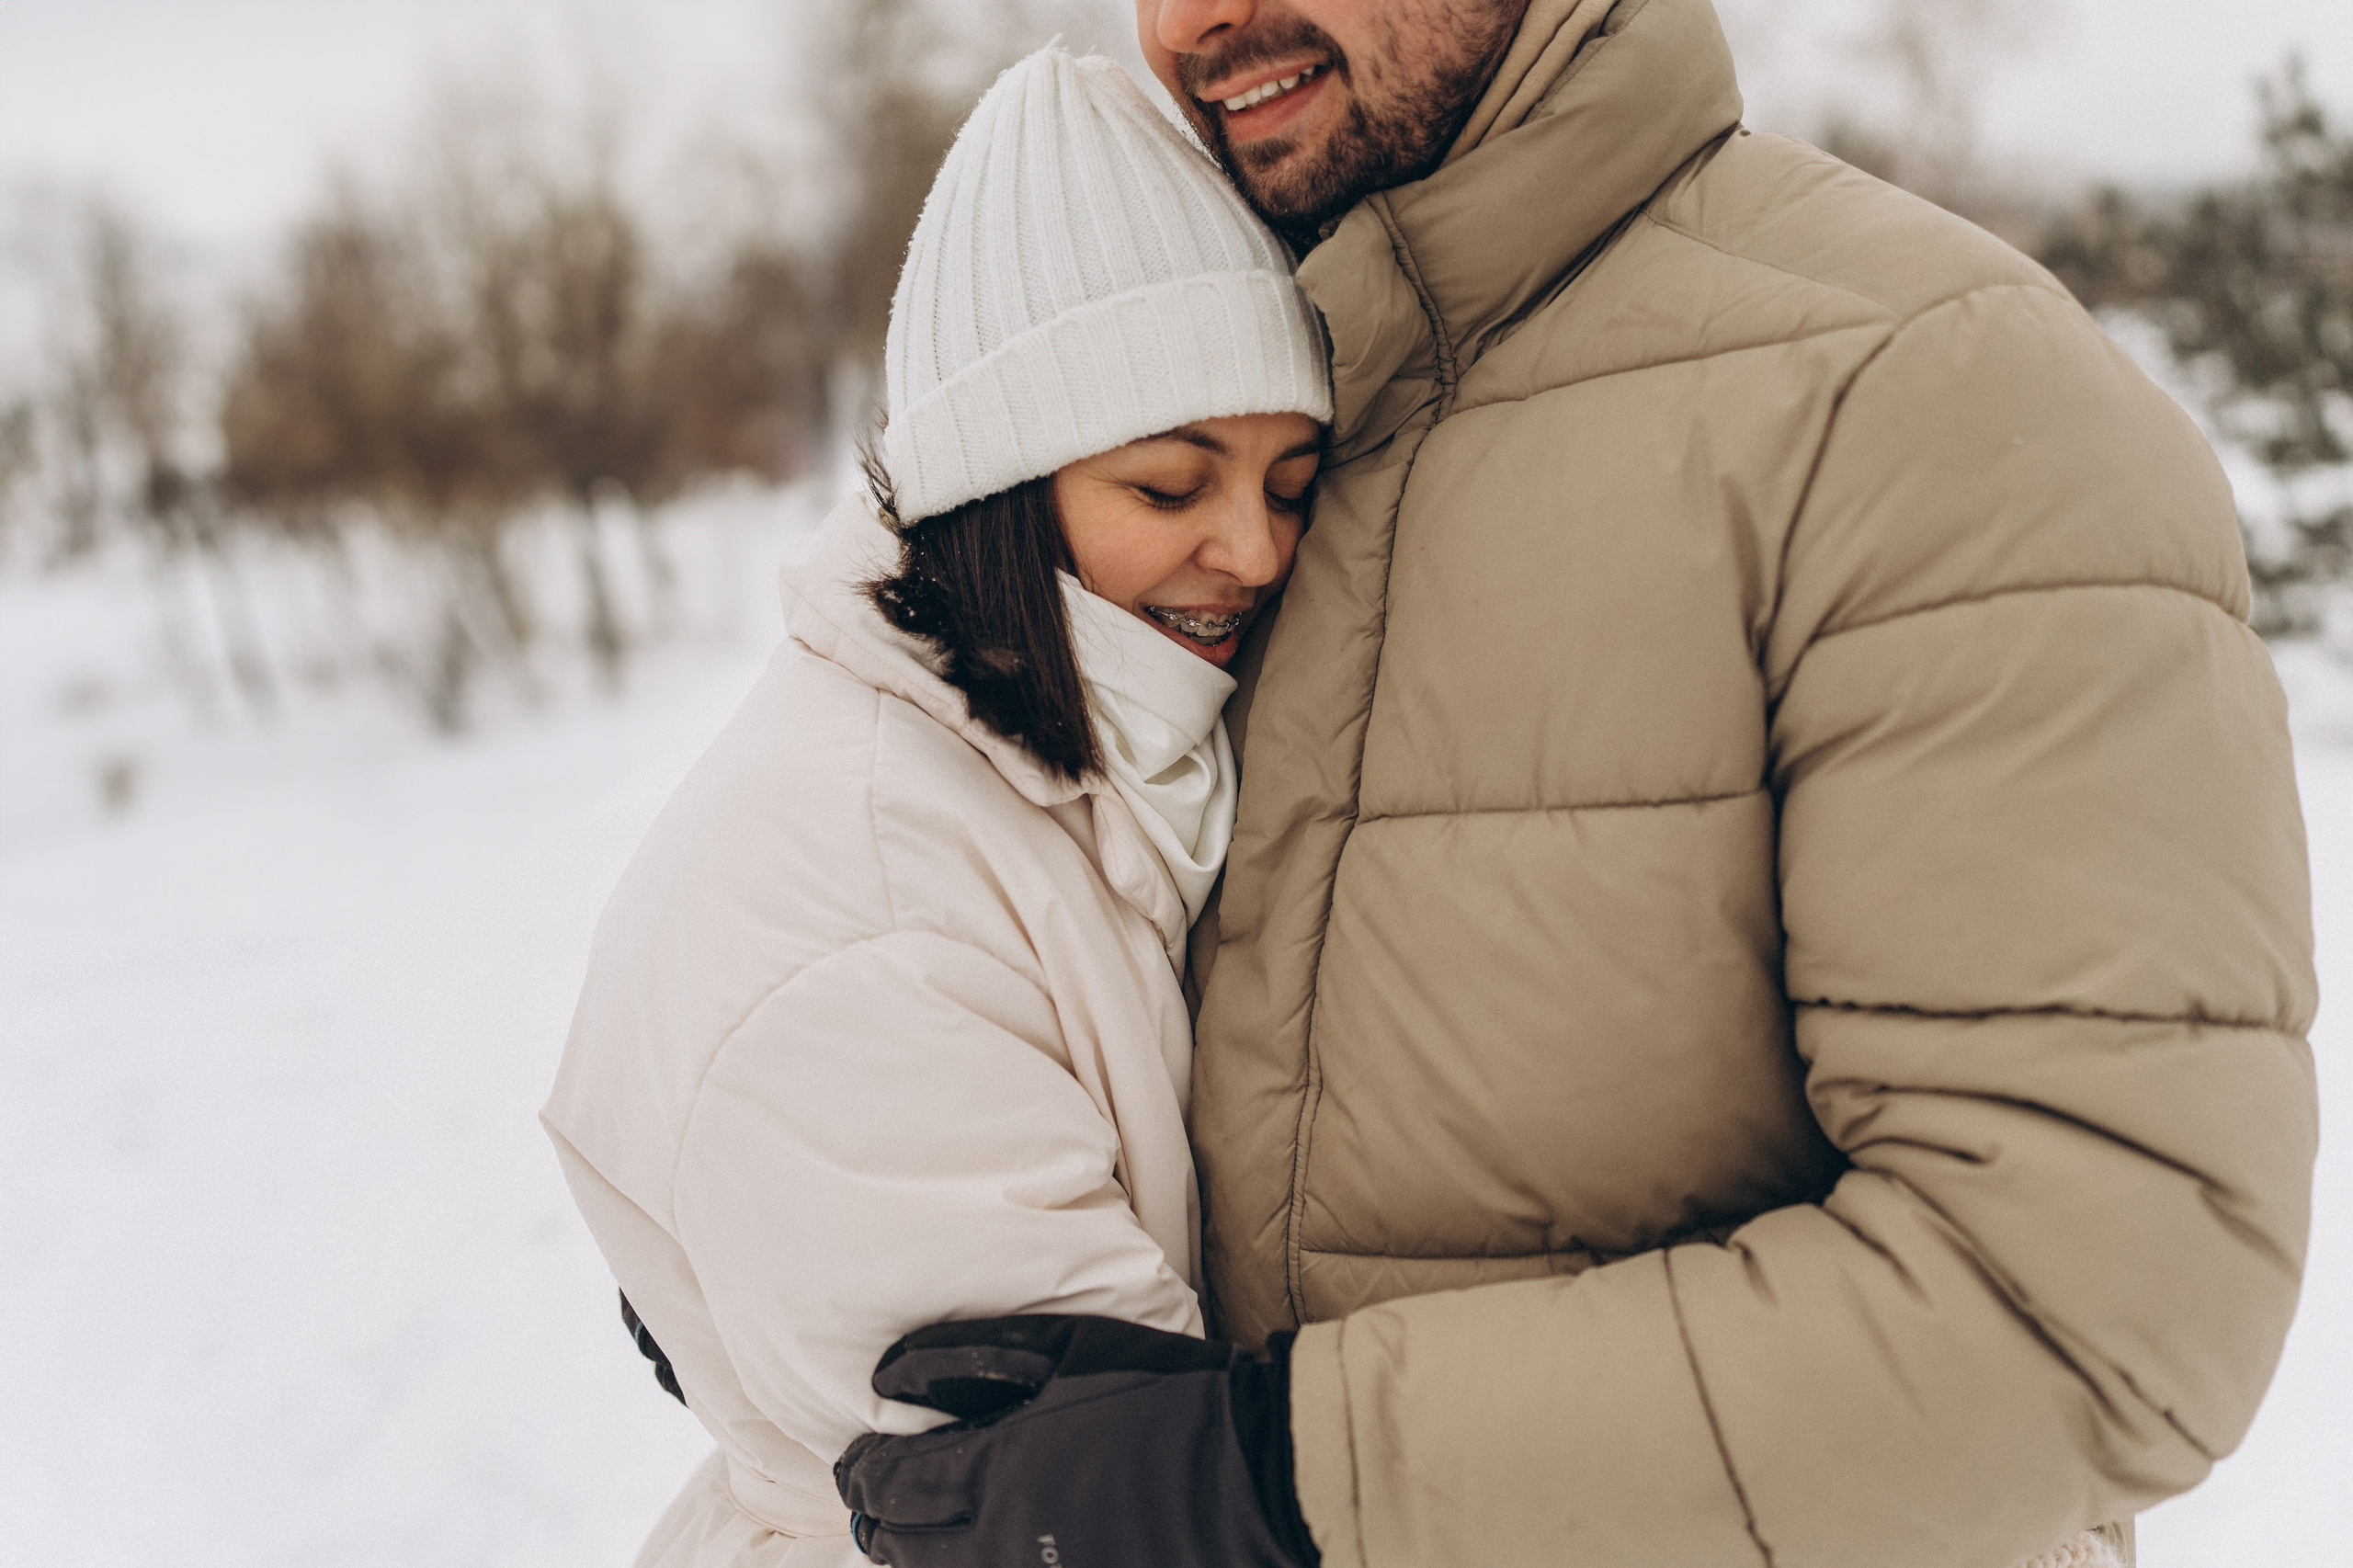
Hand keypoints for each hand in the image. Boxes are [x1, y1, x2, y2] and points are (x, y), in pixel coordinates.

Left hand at [834, 1314, 1317, 1567]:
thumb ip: (970, 1356)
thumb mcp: (1068, 1348)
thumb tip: (887, 1377)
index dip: (860, 1474)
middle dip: (876, 1522)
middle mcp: (1004, 1543)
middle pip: (902, 1550)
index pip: (889, 1488)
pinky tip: (979, 1552)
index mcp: (997, 1472)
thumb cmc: (1165, 1394)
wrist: (1258, 1471)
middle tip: (869, 1499)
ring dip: (917, 1557)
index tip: (852, 1460)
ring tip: (913, 1533)